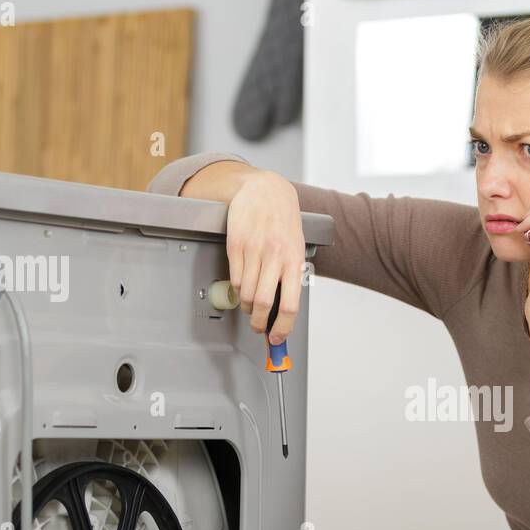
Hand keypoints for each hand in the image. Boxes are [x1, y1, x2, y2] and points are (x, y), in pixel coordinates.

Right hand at [224, 171, 306, 344]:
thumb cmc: (284, 222)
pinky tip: (242, 285)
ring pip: (244, 293)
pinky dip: (236, 288)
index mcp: (294, 260)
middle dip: (258, 323)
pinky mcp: (236, 244)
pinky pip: (234, 278)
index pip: (289, 305)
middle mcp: (274, 256)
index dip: (282, 328)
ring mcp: (253, 250)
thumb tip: (283, 313)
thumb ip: (290, 278)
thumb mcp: (295, 249)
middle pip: (262, 303)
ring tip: (250, 306)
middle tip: (258, 327)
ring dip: (246, 307)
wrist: (266, 191)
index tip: (277, 338)